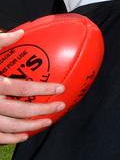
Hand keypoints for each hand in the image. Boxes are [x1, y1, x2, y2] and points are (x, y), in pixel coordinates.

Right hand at [0, 29, 65, 143]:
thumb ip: (0, 41)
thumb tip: (21, 32)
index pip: (21, 89)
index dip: (42, 90)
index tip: (60, 88)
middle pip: (18, 111)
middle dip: (42, 110)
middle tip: (60, 106)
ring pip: (8, 127)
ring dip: (29, 127)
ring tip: (47, 122)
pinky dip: (9, 138)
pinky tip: (23, 136)